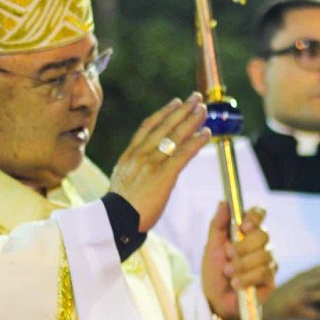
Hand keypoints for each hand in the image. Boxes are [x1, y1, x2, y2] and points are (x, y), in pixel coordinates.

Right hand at [109, 94, 210, 230]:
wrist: (113, 221)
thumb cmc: (117, 210)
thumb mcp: (122, 182)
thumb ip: (134, 172)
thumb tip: (145, 172)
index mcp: (129, 156)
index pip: (148, 127)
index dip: (164, 113)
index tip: (175, 103)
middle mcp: (140, 154)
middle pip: (164, 126)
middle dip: (182, 110)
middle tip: (195, 98)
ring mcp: (151, 163)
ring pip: (175, 136)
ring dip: (191, 120)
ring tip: (204, 110)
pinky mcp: (163, 175)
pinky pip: (183, 154)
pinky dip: (196, 142)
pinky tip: (206, 134)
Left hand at [201, 202, 274, 319]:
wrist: (214, 299)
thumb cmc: (214, 271)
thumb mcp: (211, 247)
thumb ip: (217, 224)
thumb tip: (223, 202)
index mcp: (247, 232)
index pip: (259, 214)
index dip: (255, 217)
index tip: (242, 227)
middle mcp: (260, 244)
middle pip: (263, 235)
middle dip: (243, 247)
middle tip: (228, 255)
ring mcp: (268, 262)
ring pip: (264, 255)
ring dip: (242, 265)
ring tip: (228, 273)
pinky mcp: (270, 280)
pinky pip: (265, 273)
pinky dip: (247, 278)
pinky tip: (236, 284)